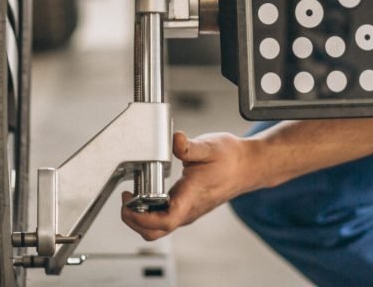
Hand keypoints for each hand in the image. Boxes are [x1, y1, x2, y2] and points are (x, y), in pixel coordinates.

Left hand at [121, 130, 251, 240]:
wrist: (247, 167)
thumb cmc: (231, 159)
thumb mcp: (209, 146)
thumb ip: (189, 146)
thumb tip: (176, 141)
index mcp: (191, 197)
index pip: (164, 221)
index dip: (141, 218)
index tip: (127, 204)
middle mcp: (188, 210)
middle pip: (155, 232)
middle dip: (134, 221)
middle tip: (125, 199)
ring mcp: (187, 211)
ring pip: (158, 228)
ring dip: (141, 216)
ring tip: (133, 194)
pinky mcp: (187, 207)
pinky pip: (164, 218)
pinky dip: (150, 211)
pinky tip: (147, 192)